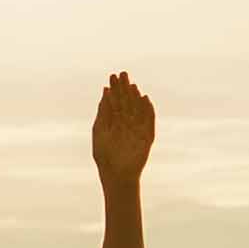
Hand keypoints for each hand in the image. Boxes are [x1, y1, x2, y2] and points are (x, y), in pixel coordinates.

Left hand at [89, 71, 154, 187]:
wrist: (116, 174)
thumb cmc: (104, 156)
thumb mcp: (99, 130)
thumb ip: (103, 112)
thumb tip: (105, 91)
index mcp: (114, 123)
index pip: (115, 102)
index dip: (115, 89)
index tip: (112, 76)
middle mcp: (126, 124)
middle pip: (126, 102)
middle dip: (124, 88)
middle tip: (122, 73)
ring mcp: (137, 130)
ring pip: (137, 109)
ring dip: (135, 96)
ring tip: (132, 84)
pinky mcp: (147, 137)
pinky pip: (149, 120)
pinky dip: (148, 110)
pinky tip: (144, 98)